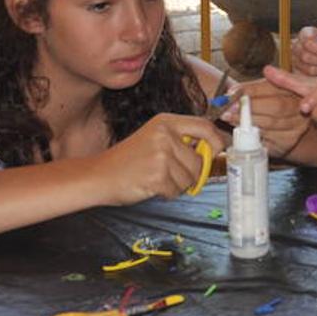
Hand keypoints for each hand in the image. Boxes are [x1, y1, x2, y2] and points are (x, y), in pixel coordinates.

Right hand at [96, 114, 228, 203]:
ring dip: (177, 184)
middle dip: (193, 174)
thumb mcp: (155, 139)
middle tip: (172, 174)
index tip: (218, 152)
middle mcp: (165, 135)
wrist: (98, 175)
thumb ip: (182, 141)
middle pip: (200, 160)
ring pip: (190, 178)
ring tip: (156, 178)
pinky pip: (176, 190)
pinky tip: (151, 185)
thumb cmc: (128, 161)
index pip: (205, 127)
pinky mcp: (157, 175)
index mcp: (166, 122)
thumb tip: (215, 150)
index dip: (217, 141)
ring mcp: (161, 155)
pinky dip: (167, 193)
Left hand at [225, 79, 310, 158]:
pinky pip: (268, 139)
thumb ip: (251, 88)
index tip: (232, 92)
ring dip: (247, 121)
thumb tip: (232, 91)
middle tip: (229, 108)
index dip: (252, 90)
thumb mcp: (264, 91)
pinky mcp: (288, 142)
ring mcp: (296, 127)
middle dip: (250, 107)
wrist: (285, 127)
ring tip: (229, 118)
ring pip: (270, 124)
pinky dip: (251, 135)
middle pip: (276, 107)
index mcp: (294, 89)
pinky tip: (240, 131)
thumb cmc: (271, 104)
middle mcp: (300, 107)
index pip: (274, 87)